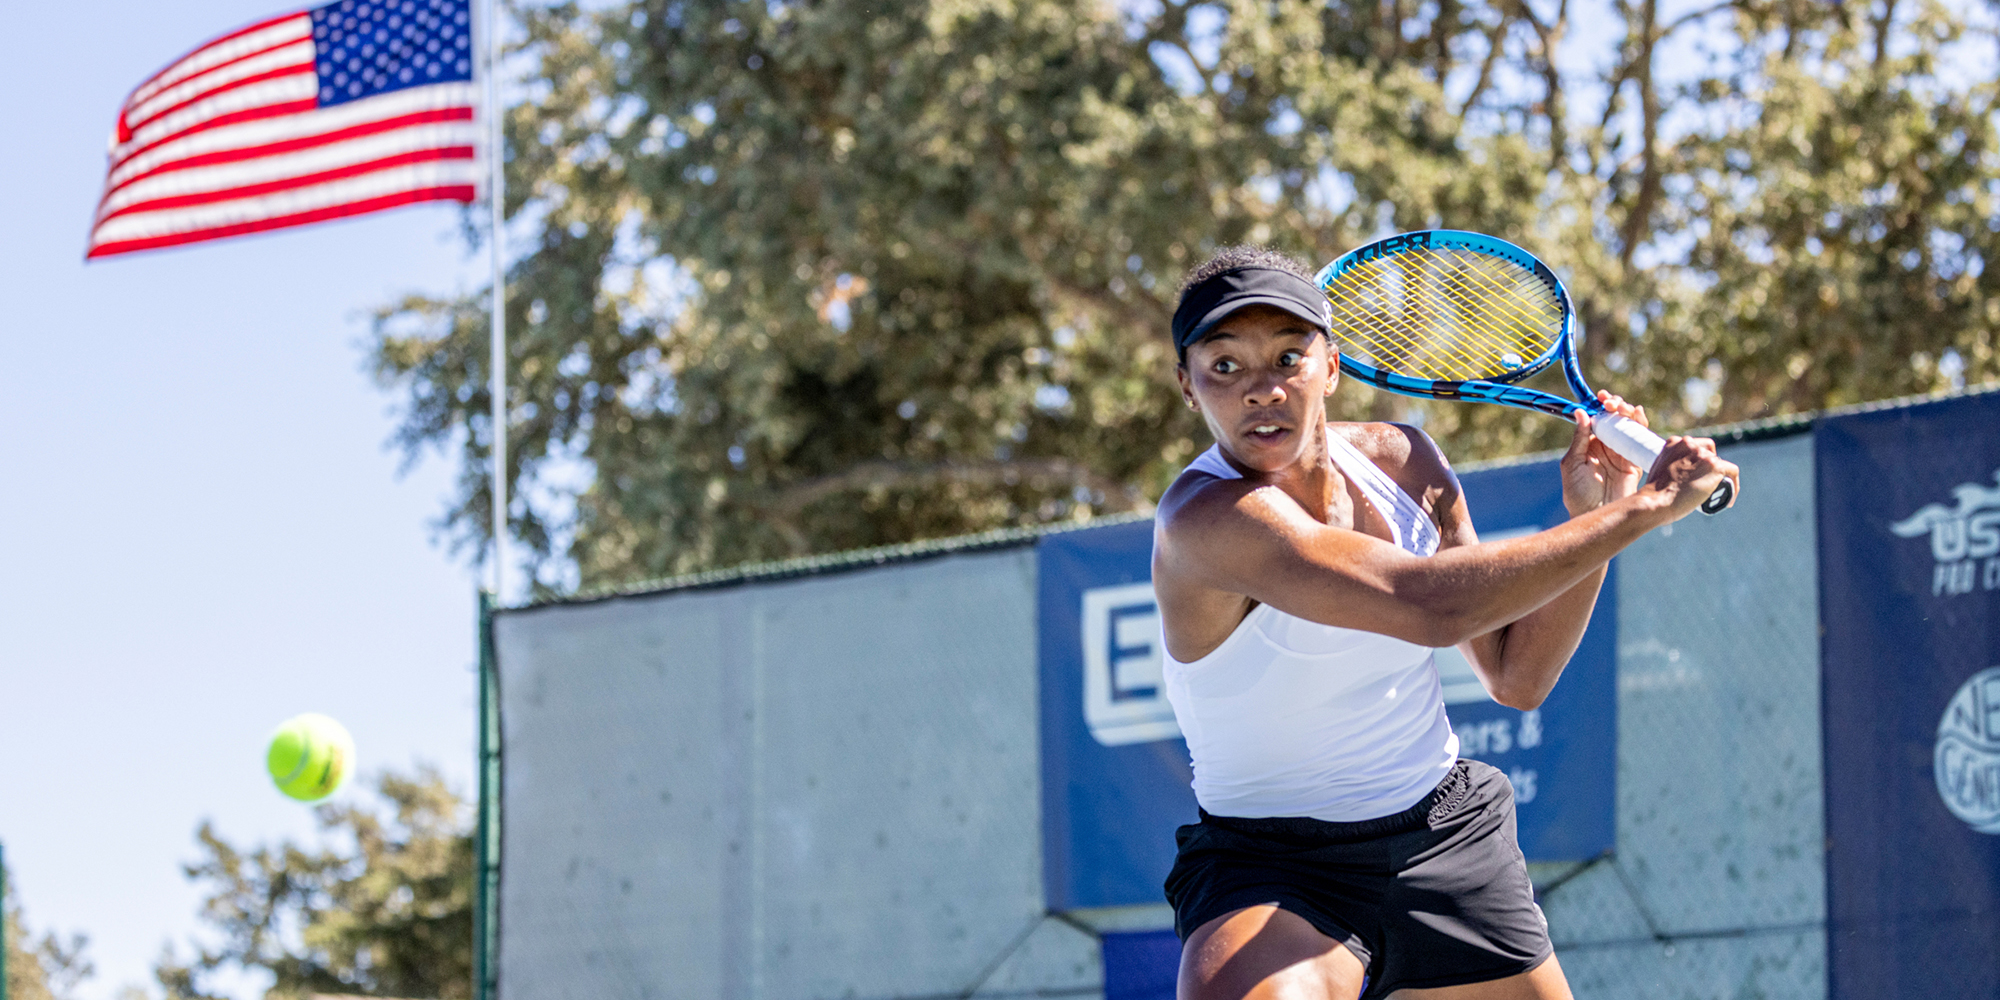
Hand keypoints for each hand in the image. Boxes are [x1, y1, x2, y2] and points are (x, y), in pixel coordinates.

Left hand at [1560, 392, 1645, 516]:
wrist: (1595, 516)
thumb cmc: (1578, 494)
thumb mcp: (1572, 464)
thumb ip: (1579, 439)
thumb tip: (1581, 412)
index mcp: (1589, 446)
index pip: (1597, 420)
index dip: (1600, 407)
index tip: (1600, 398)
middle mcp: (1606, 447)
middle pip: (1614, 420)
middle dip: (1615, 407)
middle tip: (1611, 403)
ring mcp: (1621, 453)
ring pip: (1628, 427)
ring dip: (1627, 413)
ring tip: (1623, 407)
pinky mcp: (1635, 462)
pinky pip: (1640, 440)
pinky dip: (1641, 426)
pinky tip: (1638, 415)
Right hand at [1643, 434, 1740, 519]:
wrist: (1655, 502)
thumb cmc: (1653, 495)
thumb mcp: (1659, 471)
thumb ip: (1671, 466)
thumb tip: (1682, 477)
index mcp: (1674, 443)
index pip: (1693, 446)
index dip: (1697, 461)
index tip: (1695, 474)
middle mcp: (1689, 444)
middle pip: (1708, 452)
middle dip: (1708, 468)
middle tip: (1704, 484)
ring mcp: (1703, 454)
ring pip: (1720, 463)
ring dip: (1720, 478)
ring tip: (1717, 495)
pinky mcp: (1715, 466)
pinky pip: (1732, 472)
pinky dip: (1734, 486)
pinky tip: (1729, 500)